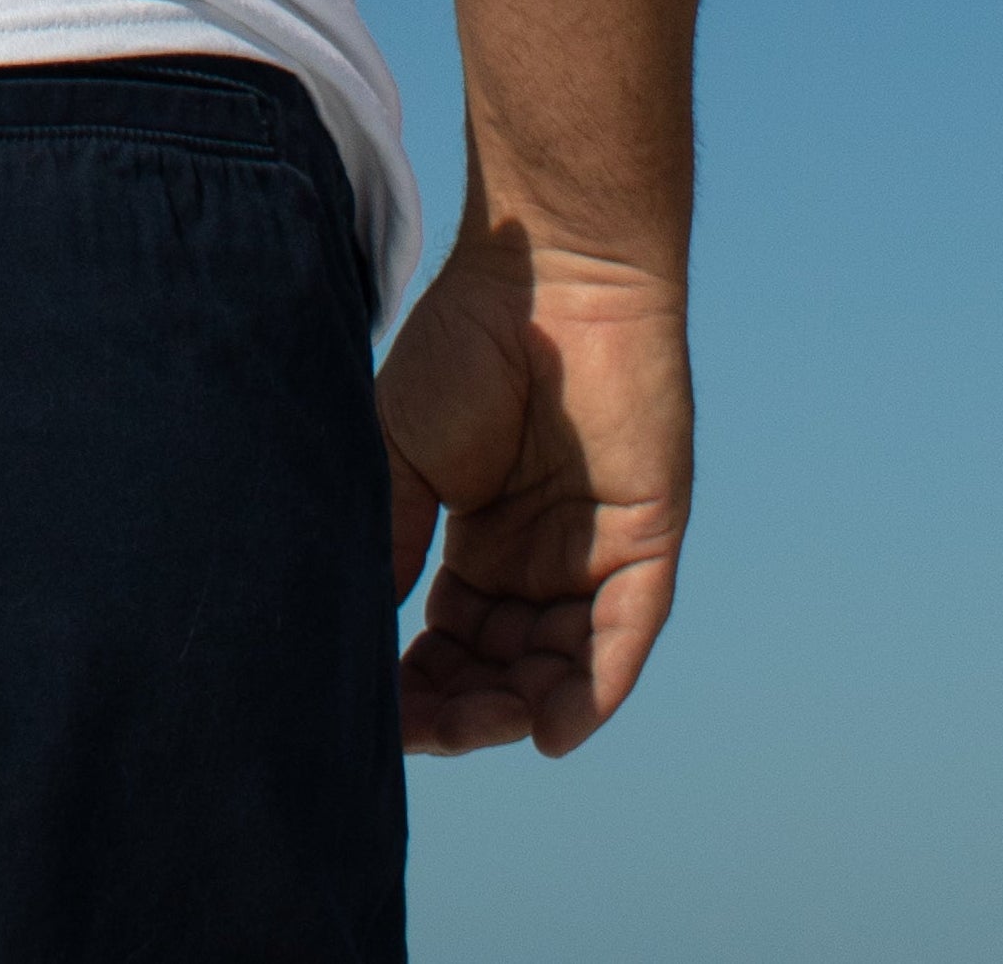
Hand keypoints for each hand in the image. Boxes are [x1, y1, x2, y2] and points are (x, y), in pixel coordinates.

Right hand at [380, 233, 692, 757]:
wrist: (544, 273)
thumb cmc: (463, 345)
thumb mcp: (398, 451)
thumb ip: (388, 540)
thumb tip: (356, 632)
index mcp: (476, 538)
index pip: (449, 640)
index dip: (415, 686)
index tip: (374, 716)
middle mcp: (536, 558)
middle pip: (500, 666)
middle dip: (462, 709)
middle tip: (425, 728)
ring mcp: (593, 552)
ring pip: (559, 665)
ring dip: (519, 707)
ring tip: (480, 724)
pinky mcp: (646, 541)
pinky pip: (624, 633)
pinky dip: (593, 688)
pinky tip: (549, 727)